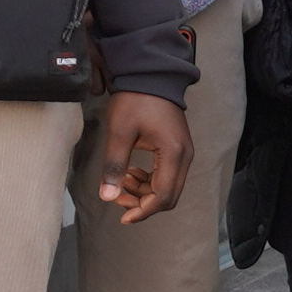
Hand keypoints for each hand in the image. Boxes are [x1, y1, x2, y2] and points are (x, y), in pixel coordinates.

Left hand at [91, 90, 192, 221]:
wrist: (149, 73)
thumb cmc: (135, 99)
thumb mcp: (119, 132)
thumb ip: (114, 166)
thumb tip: (107, 196)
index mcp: (173, 153)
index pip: (163, 196)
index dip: (143, 211)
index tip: (123, 217)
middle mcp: (184, 156)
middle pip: (169, 196)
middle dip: (143, 203)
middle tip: (117, 197)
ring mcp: (183, 152)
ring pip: (168, 187)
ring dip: (144, 191)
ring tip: (120, 180)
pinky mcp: (178, 148)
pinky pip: (167, 174)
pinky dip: (149, 180)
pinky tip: (130, 171)